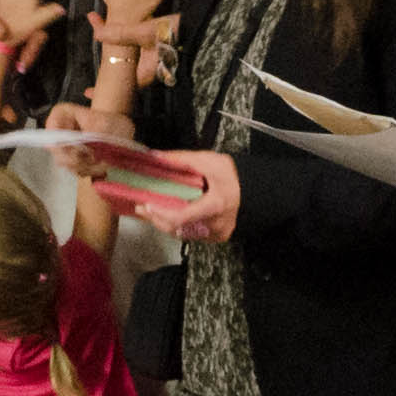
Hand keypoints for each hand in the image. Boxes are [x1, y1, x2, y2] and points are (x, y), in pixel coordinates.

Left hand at [91, 146, 239, 245]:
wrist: (254, 190)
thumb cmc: (231, 175)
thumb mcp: (209, 160)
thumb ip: (182, 159)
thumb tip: (156, 157)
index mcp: (215, 205)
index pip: (182, 217)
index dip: (160, 214)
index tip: (146, 205)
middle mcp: (215, 225)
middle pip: (177, 229)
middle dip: (156, 219)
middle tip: (141, 207)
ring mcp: (216, 234)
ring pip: (182, 234)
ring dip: (164, 223)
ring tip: (150, 210)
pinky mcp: (216, 238)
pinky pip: (190, 235)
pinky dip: (177, 225)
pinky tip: (167, 215)